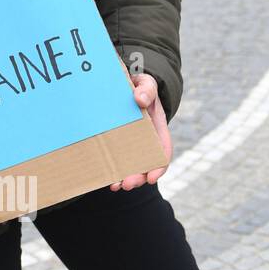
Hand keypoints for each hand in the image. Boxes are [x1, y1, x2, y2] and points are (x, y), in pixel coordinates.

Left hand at [111, 73, 172, 190]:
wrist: (124, 83)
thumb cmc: (138, 85)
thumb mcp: (145, 84)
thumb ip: (146, 89)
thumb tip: (140, 99)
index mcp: (157, 128)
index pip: (162, 150)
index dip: (159, 166)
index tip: (151, 177)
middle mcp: (146, 138)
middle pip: (146, 163)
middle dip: (138, 177)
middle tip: (126, 185)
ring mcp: (131, 142)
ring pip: (131, 165)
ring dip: (125, 178)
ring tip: (115, 186)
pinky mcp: (115, 142)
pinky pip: (116, 159)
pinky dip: (113, 169)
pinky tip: (106, 177)